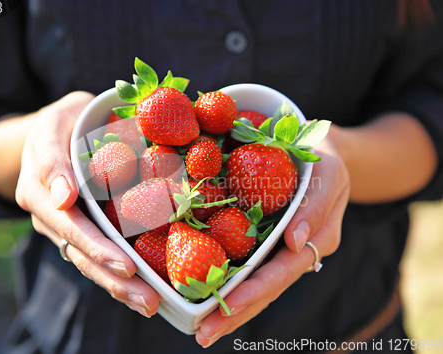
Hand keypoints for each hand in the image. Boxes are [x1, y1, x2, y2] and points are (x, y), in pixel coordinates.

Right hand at [15, 91, 159, 316]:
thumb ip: (53, 158)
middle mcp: (49, 214)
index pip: (69, 223)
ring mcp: (63, 226)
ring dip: (119, 286)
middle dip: (114, 277)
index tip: (125, 265)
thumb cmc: (64, 122)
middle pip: (80, 252)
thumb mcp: (56, 123)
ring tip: (150, 305)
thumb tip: (64, 199)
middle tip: (148, 299)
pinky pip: (96, 255)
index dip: (96, 246)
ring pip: (88, 262)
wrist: (57, 131)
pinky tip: (143, 291)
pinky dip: (118, 275)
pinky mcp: (80, 229)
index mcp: (39, 188)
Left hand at [195, 133, 349, 346]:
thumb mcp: (329, 173)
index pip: (281, 272)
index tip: (226, 309)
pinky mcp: (266, 241)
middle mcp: (296, 252)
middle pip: (265, 289)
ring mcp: (279, 249)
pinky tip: (206, 294)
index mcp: (316, 241)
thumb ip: (316, 207)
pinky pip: (247, 264)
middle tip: (203, 334)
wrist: (319, 150)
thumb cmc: (325, 159)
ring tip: (200, 329)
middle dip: (235, 313)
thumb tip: (296, 242)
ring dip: (229, 308)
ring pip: (255, 284)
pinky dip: (229, 283)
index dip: (254, 292)